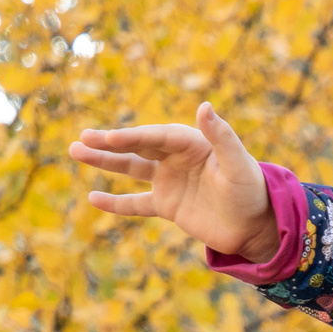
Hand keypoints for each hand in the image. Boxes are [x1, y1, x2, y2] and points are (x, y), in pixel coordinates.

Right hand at [70, 103, 279, 261]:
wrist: (256, 226)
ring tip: (76, 151)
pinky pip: (136, 204)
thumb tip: (204, 105)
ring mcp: (169, 182)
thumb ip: (222, 136)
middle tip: (82, 138)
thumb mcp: (238, 165)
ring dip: (104, 162)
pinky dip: (116, 203)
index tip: (110, 138)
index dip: (133, 138)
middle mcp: (176, 159)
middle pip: (137, 147)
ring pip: (130, 169)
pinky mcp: (167, 206)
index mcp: (192, 143)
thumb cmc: (252, 191)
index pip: (156, 138)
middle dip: (109, 144)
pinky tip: (93, 198)